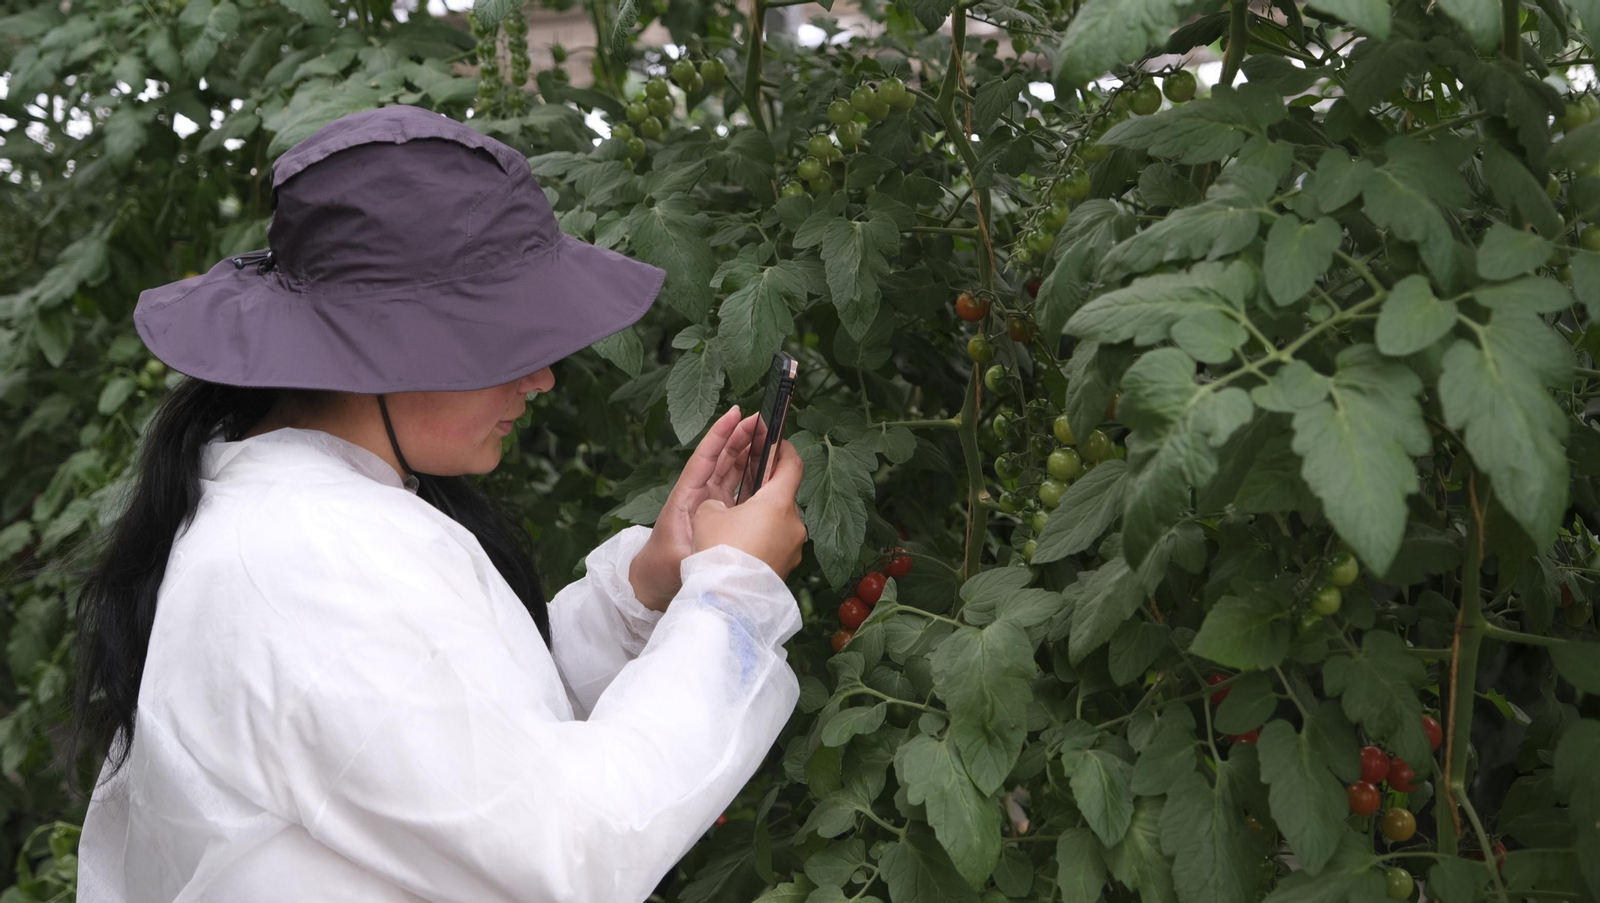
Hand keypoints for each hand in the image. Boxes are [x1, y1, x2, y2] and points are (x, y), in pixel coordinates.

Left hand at [628, 407, 759, 609]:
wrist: (651, 584)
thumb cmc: (660, 568)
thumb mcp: (680, 556)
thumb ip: (700, 545)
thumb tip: (724, 535)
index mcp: (687, 497)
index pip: (705, 459)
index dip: (720, 435)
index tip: (735, 414)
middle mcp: (699, 495)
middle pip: (722, 459)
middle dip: (741, 437)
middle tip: (763, 420)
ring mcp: (711, 504)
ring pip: (733, 471)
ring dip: (750, 452)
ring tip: (769, 436)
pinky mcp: (721, 515)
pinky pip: (739, 490)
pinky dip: (753, 477)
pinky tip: (769, 468)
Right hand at [688, 438, 806, 580]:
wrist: (727, 600)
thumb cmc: (719, 551)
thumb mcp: (708, 513)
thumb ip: (720, 501)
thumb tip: (723, 506)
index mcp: (778, 502)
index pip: (792, 464)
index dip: (783, 448)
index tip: (773, 440)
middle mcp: (794, 523)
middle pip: (784, 494)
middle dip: (766, 483)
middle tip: (749, 472)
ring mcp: (794, 547)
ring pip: (780, 520)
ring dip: (763, 513)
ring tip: (737, 513)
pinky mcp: (787, 566)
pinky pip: (776, 542)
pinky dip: (763, 535)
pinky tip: (741, 540)